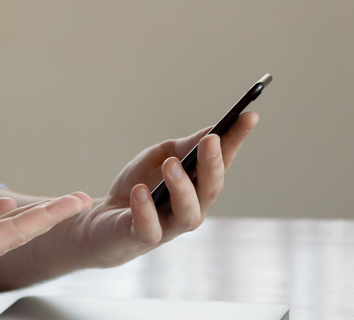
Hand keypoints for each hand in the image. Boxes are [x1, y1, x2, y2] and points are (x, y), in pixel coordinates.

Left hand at [71, 111, 258, 268]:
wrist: (104, 219)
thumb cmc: (140, 187)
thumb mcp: (161, 157)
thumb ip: (185, 147)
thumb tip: (213, 131)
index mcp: (198, 185)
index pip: (222, 162)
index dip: (236, 140)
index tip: (249, 116)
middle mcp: (191, 207)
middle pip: (210, 190)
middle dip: (212, 165)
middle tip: (211, 141)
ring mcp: (169, 226)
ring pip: (188, 214)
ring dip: (182, 187)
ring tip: (171, 164)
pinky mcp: (142, 237)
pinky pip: (149, 228)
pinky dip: (145, 210)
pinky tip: (139, 191)